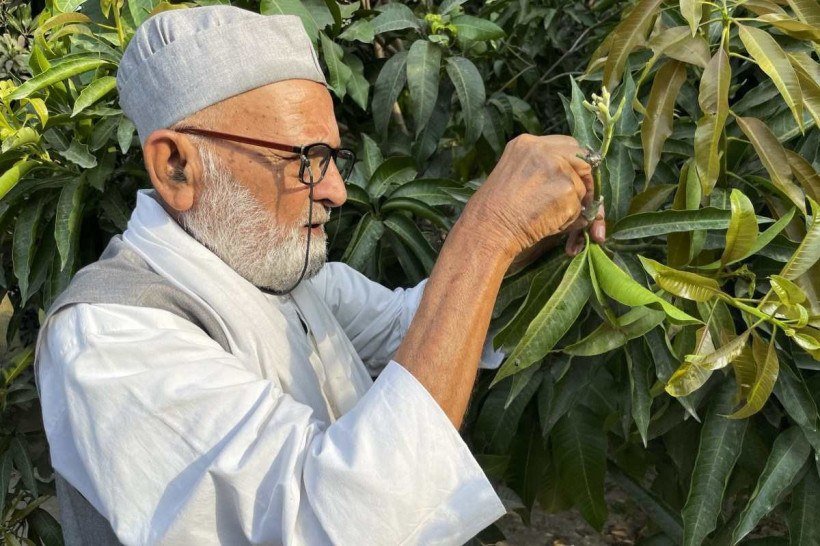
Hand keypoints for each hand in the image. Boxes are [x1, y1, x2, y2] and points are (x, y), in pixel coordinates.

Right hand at [461, 134, 605, 260]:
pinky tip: (547, 223)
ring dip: (572, 206)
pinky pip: (580, 208)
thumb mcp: (513, 176)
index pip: (566, 146)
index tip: (575, 181)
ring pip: (581, 187)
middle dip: (585, 181)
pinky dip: (569, 220)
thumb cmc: (493, 212)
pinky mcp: (568, 189)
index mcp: (526, 144)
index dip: (574, 165)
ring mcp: (558, 167)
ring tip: (546, 218)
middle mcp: (544, 149)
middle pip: (583, 158)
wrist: (488, 228)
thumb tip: (571, 182)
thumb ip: (540, 171)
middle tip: (582, 202)